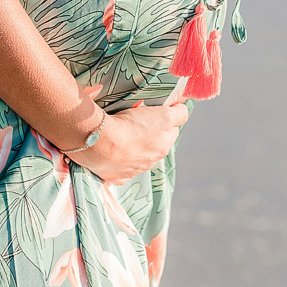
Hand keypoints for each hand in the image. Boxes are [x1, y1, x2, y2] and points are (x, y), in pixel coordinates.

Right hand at [66, 102, 189, 182]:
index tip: (156, 110)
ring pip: (139, 156)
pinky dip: (120, 160)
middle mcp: (151, 161)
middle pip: (156, 143)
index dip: (166, 118)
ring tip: (123, 133)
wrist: (102, 143)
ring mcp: (133, 170)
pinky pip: (121, 168)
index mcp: (163, 147)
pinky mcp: (116, 176)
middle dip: (152, 133)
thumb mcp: (163, 115)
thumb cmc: (131, 126)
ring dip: (136, 146)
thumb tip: (184, 111)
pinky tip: (113, 151)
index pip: (172, 129)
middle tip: (138, 120)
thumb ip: (178, 114)